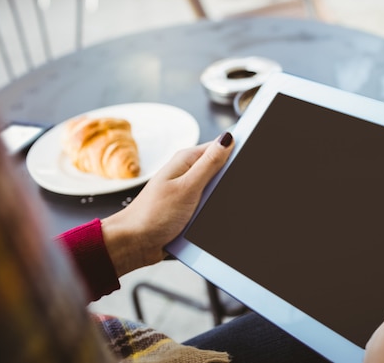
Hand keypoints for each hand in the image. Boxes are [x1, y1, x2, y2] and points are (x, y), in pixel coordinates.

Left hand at [101, 132, 233, 276]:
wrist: (133, 244)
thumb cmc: (152, 215)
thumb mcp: (186, 187)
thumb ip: (209, 164)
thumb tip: (227, 139)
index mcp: (186, 161)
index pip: (220, 148)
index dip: (236, 152)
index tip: (250, 159)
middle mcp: (187, 174)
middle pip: (221, 171)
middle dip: (229, 182)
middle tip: (225, 194)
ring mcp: (189, 192)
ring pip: (218, 192)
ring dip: (221, 201)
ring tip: (214, 211)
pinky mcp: (190, 209)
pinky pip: (210, 208)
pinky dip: (213, 214)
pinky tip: (213, 221)